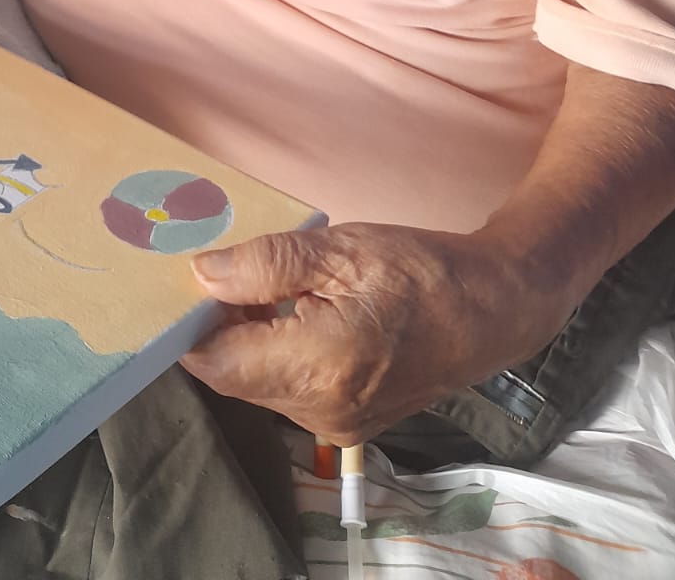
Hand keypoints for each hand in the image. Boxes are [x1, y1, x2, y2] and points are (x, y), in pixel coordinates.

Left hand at [180, 221, 569, 443]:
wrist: (493, 311)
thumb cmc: (422, 270)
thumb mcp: (342, 250)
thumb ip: (267, 264)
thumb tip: (202, 275)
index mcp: (319, 365)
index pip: (216, 363)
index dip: (189, 324)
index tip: (181, 282)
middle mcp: (320, 409)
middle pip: (233, 374)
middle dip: (218, 325)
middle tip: (225, 268)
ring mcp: (335, 424)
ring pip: (257, 383)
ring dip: (247, 337)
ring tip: (260, 282)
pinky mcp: (346, 422)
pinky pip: (286, 389)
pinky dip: (275, 351)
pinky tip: (288, 309)